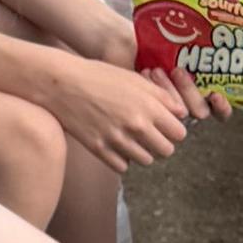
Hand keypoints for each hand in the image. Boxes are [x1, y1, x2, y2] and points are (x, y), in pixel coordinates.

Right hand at [53, 59, 195, 171]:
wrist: (62, 83)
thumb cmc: (99, 76)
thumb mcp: (134, 79)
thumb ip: (161, 97)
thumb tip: (181, 114)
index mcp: (148, 106)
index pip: (179, 133)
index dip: (174, 130)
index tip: (166, 126)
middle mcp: (136, 125)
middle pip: (166, 151)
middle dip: (161, 144)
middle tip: (151, 135)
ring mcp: (117, 139)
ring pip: (145, 161)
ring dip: (142, 152)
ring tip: (132, 139)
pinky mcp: (99, 149)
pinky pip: (122, 166)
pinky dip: (122, 159)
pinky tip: (116, 145)